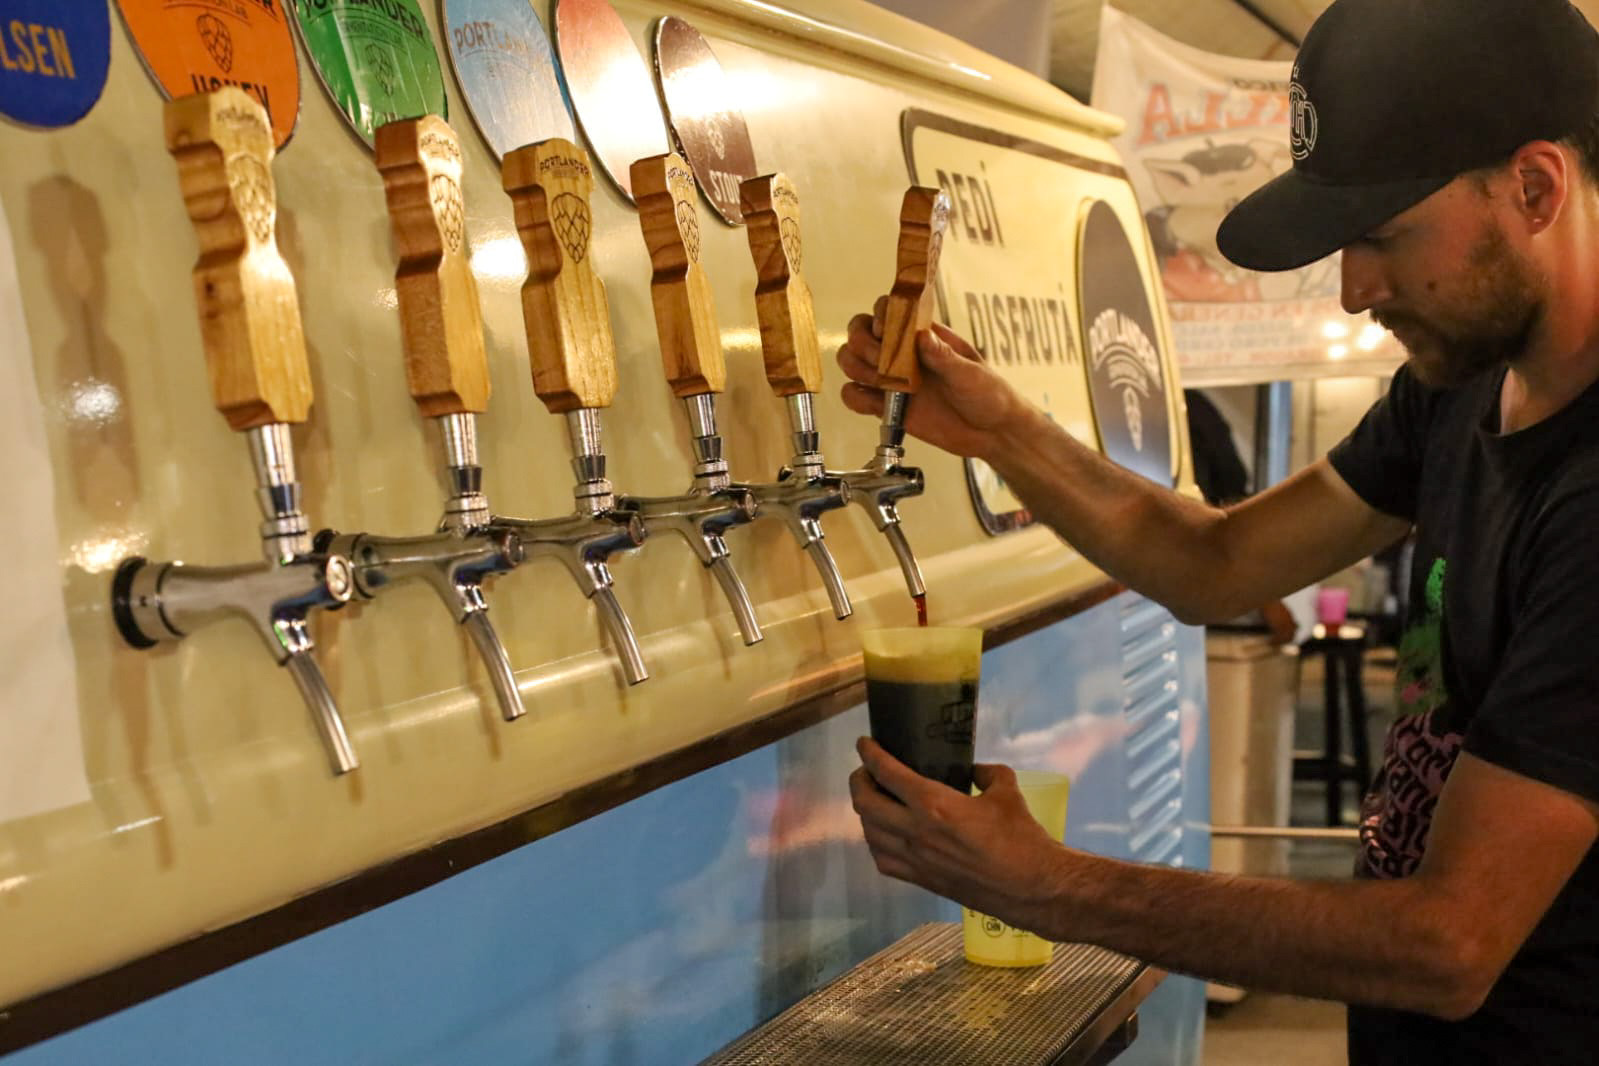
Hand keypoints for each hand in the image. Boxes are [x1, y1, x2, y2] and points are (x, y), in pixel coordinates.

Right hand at [836, 298, 1030, 460]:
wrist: (991, 433)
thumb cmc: (988, 394)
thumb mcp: (971, 373)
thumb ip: (943, 356)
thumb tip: (922, 336)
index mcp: (923, 335)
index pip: (888, 309)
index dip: (879, 317)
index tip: (886, 332)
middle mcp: (901, 353)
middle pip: (860, 333)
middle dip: (864, 345)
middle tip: (883, 363)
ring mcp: (891, 379)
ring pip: (851, 361)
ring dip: (857, 369)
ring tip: (882, 383)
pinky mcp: (885, 406)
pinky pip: (854, 396)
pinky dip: (855, 398)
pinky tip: (875, 403)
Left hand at [849, 737, 1069, 938]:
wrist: (1031, 888)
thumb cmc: (1021, 837)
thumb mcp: (1006, 791)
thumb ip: (986, 773)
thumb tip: (974, 770)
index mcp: (934, 804)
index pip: (887, 773)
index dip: (869, 754)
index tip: (864, 743)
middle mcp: (915, 831)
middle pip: (866, 803)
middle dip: (859, 782)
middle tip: (866, 771)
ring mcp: (915, 859)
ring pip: (869, 832)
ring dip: (864, 812)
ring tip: (873, 800)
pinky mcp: (921, 880)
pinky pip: (882, 860)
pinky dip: (875, 843)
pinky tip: (884, 835)